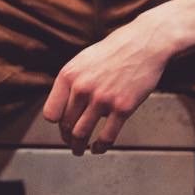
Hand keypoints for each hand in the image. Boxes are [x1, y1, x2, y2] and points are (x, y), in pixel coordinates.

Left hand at [41, 17, 171, 154]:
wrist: (143, 44)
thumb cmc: (113, 52)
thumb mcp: (83, 60)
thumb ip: (71, 82)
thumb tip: (61, 106)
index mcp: (69, 75)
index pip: (51, 112)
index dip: (56, 123)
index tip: (62, 126)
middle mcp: (82, 88)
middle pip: (66, 125)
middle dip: (67, 138)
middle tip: (71, 143)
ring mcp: (102, 99)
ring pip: (82, 134)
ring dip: (79, 146)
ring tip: (80, 149)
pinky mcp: (122, 108)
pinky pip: (106, 137)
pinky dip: (100, 147)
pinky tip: (98, 148)